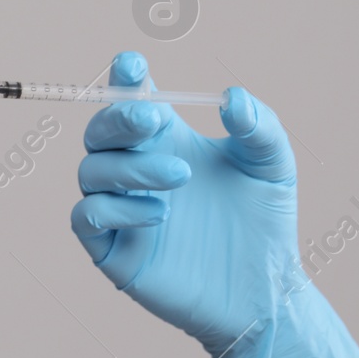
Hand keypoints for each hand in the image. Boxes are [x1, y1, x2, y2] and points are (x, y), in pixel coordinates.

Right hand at [70, 50, 358, 357]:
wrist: (262, 292)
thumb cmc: (262, 224)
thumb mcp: (271, 165)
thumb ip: (258, 125)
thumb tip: (230, 96)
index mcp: (166, 142)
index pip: (132, 101)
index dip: (124, 79)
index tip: (132, 65)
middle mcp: (135, 169)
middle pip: (100, 130)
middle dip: (116, 117)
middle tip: (153, 119)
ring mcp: (119, 208)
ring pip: (90, 171)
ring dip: (129, 167)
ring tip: (179, 179)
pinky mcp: (111, 248)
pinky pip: (87, 216)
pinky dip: (114, 208)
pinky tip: (158, 215)